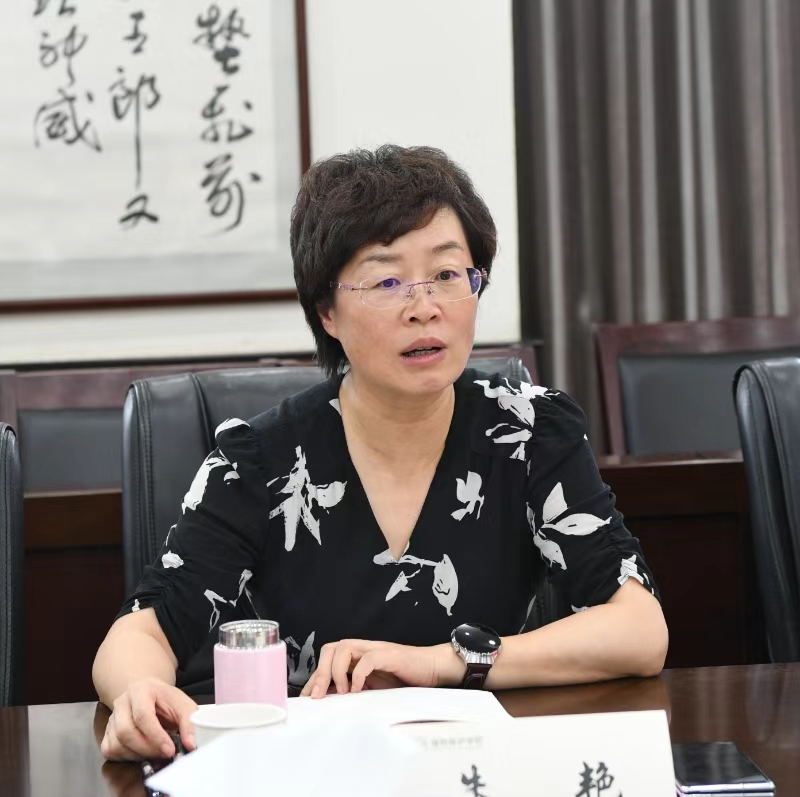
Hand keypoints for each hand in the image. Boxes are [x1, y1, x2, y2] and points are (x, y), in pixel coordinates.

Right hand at [100, 678, 197, 760]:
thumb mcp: (182, 703)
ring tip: (155, 752)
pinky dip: (125, 757)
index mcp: (140, 690)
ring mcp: (112, 718)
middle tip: (164, 754)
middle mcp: (122, 703)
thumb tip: (191, 744)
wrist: (149, 693)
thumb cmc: (165, 700)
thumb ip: (189, 721)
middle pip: (126, 732)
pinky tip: (140, 752)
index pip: (142, 715)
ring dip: (137, 754)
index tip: (169, 749)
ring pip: (116, 744)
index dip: (156, 736)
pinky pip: (110, 750)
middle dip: (147, 748)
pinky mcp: (107, 732)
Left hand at [299, 639, 462, 697]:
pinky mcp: (389, 655)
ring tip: (341, 692)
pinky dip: (359, 674)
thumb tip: (333, 704)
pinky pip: (368, 658)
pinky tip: (357, 689)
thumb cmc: (406, 678)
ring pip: (344, 647)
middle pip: (331, 649)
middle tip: (318, 696)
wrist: (434, 668)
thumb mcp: (376, 687)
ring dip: (337, 671)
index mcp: (358, 656)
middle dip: (320, 672)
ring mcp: (376, 649)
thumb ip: (357, 690)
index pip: (328, 658)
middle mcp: (364, 649)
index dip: (315, 675)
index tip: (306, 697)